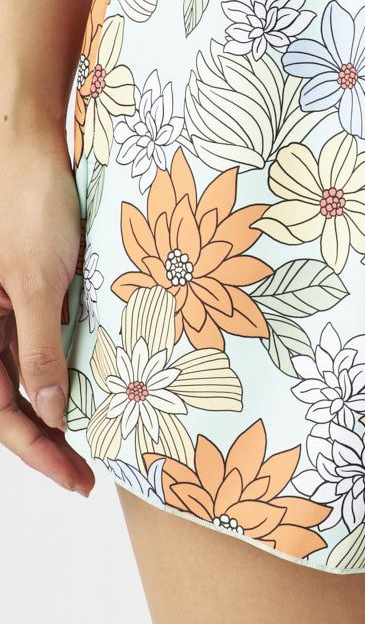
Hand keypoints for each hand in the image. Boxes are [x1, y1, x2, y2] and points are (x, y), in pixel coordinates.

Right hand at [0, 130, 94, 495]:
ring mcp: (9, 307)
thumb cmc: (31, 204)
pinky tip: (95, 388)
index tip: (74, 477)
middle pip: (11, 400)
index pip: (1, 409)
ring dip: (57, 410)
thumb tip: (53, 414)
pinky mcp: (35, 288)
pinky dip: (67, 369)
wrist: (36, 145)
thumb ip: (40, 349)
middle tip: (86, 477)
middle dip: (46, 442)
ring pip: (27, 375)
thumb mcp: (38, 281)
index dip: (36, 449)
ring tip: (92, 444)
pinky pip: (44, 341)